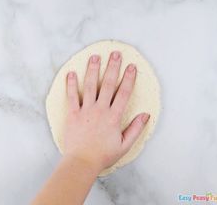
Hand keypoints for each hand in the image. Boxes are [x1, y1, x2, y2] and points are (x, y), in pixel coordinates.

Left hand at [64, 51, 149, 171]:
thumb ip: (136, 129)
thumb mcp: (125, 145)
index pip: (123, 93)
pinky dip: (71, 84)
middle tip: (115, 53)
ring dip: (93, 70)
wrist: (82, 162)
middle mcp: (100, 109)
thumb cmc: (103, 155)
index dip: (129, 78)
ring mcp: (85, 110)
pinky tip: (71, 73)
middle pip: (108, 84)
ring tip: (95, 57)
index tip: (131, 66)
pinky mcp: (73, 114)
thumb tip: (146, 115)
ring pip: (90, 86)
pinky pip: (71, 96)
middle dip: (113, 67)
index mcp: (114, 116)